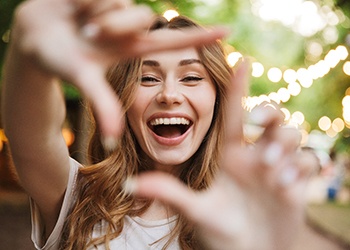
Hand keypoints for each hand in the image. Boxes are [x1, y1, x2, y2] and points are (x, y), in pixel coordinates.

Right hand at [12, 0, 226, 138]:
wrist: (31, 37)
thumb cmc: (56, 61)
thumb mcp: (83, 80)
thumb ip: (102, 105)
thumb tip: (113, 140)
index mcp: (131, 49)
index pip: (172, 43)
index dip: (199, 39)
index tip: (228, 33)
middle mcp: (128, 28)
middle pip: (142, 17)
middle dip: (114, 26)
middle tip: (88, 34)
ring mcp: (116, 9)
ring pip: (122, 3)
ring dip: (95, 13)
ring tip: (79, 24)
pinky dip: (83, 0)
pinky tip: (74, 7)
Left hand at [127, 61, 316, 249]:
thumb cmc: (220, 233)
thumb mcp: (195, 211)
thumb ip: (169, 193)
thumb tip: (130, 184)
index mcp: (230, 156)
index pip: (233, 115)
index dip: (238, 88)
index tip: (240, 59)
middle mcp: (254, 156)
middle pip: (271, 117)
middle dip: (269, 113)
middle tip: (258, 124)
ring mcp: (277, 168)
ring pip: (291, 135)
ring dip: (283, 147)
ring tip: (269, 173)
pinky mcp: (296, 183)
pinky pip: (307, 162)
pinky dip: (298, 169)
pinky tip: (284, 187)